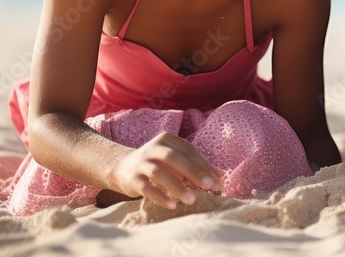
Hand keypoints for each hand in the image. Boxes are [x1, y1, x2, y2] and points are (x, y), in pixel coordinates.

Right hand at [110, 131, 224, 208]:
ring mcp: (141, 163)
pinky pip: (146, 187)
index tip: (217, 179)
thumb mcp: (177, 162)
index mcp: (167, 139)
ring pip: (159, 173)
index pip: (188, 150)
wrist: (122, 168)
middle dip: (193, 172)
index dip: (203, 164)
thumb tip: (222, 175)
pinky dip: (160, 196)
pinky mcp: (132, 179)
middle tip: (208, 186)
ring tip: (191, 200)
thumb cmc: (158, 164)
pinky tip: (172, 205)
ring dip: (177, 186)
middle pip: (175, 158)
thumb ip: (197, 166)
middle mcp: (153, 148)